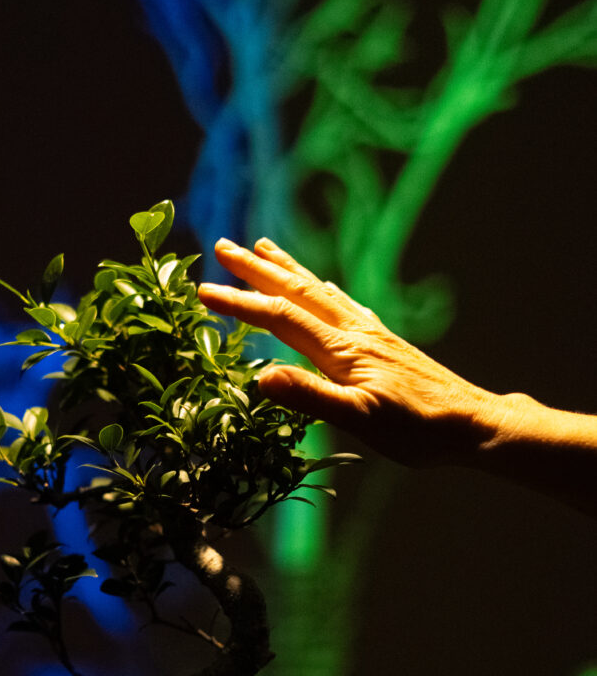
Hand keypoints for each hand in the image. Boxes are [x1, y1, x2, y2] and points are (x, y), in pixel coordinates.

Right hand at [198, 237, 503, 466]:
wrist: (472, 424)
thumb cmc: (418, 430)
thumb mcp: (361, 420)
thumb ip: (310, 397)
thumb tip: (259, 377)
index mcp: (342, 350)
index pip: (280, 317)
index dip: (240, 303)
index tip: (203, 290)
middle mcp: (354, 332)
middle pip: (297, 291)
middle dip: (257, 269)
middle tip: (223, 246)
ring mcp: (370, 334)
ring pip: (319, 291)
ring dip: (287, 268)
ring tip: (264, 245)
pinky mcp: (384, 342)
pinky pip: (344, 303)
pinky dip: (322, 288)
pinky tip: (322, 285)